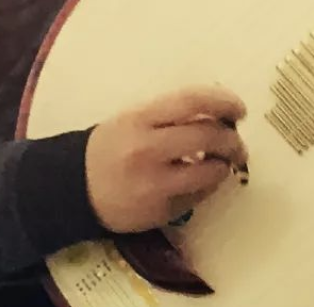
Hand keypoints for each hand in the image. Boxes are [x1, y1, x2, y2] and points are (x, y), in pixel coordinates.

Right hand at [85, 86, 248, 232]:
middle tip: (238, 142)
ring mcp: (153, 184)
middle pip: (207, 137)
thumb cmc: (112, 146)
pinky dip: (207, 186)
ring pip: (209, 172)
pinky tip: (202, 181)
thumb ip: (172, 114)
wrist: (75, 187)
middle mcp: (147, 149)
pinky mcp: (158, 212)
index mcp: (141, 119)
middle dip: (232, 139)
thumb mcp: (134, 118)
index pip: (192, 101)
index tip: (239, 109)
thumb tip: (220, 113)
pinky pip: (197, 197)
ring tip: (224, 163)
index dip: (223, 101)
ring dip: (225, 165)